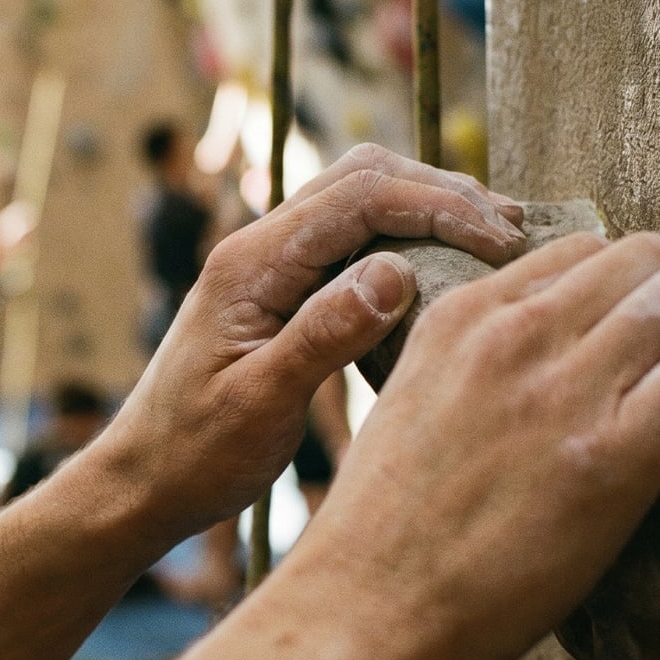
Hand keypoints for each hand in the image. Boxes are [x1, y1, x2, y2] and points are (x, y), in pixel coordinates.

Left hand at [95, 144, 525, 535]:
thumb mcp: (260, 406)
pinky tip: (450, 270)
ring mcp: (270, 266)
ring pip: (360, 200)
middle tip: (516, 231)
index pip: (358, 198)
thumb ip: (323, 336)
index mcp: (251, 265)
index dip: (439, 207)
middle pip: (363, 176)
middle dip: (443, 193)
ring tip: (499, 238)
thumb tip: (397, 273)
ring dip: (429, 208)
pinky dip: (407, 239)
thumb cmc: (193, 455)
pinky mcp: (283, 291)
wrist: (142, 482)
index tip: (502, 242)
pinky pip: (352, 240)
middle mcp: (259, 249)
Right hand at [288, 232, 659, 659]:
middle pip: (643, 256)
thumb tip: (530, 382)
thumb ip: (467, 374)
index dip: (622, 287)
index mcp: (456, 320)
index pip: (576, 250)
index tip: (636, 333)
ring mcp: (562, 391)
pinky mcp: (613, 457)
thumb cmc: (380, 539)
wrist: (363, 614)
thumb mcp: (407, 412)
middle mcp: (512, 335)